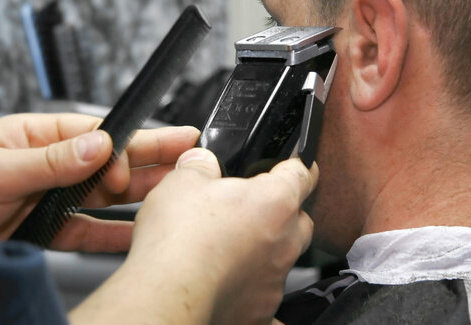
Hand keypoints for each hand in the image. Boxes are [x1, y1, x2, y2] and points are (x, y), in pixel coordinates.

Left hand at [0, 113, 198, 251]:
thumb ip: (50, 160)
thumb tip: (98, 144)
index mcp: (39, 136)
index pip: (95, 134)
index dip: (121, 147)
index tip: (127, 168)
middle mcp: (53, 164)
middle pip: (113, 159)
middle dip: (152, 154)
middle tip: (190, 148)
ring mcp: (54, 198)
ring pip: (109, 195)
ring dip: (143, 193)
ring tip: (177, 189)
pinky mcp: (49, 230)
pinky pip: (90, 231)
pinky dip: (114, 235)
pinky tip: (139, 234)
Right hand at [70, 148, 317, 324]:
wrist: (168, 294)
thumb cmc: (179, 240)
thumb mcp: (182, 180)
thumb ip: (200, 164)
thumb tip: (201, 161)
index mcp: (275, 201)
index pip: (302, 174)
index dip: (297, 165)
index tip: (297, 164)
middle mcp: (284, 241)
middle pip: (298, 220)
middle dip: (282, 212)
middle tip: (253, 207)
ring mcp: (274, 280)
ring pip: (282, 258)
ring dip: (264, 249)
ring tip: (230, 246)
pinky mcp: (260, 312)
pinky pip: (263, 294)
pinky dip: (250, 287)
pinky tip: (229, 282)